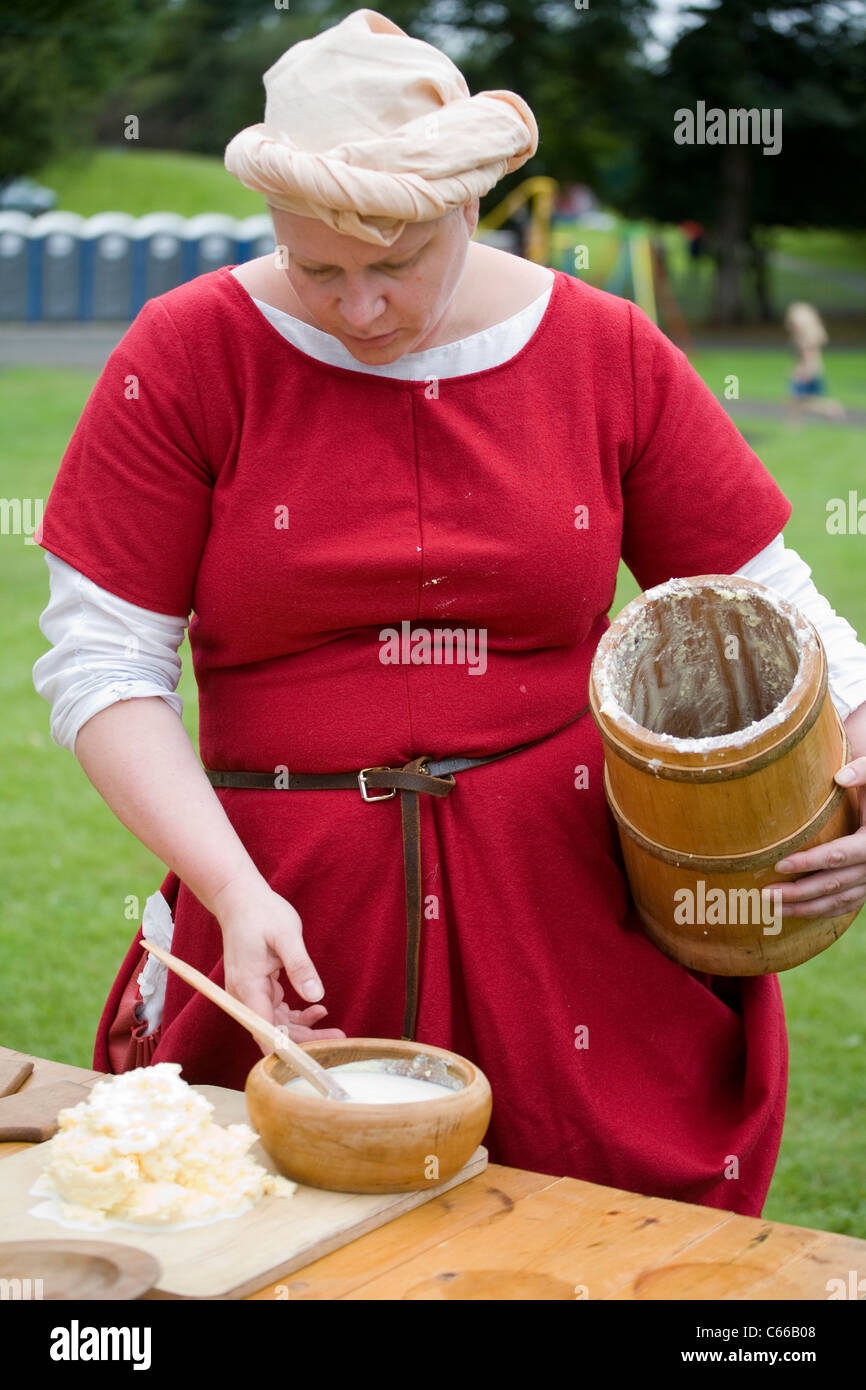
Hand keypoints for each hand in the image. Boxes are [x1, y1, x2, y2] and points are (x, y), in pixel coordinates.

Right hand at [212, 875, 346, 1050]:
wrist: (240, 898)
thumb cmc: (262, 913)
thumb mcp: (287, 936)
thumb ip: (300, 966)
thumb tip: (315, 996)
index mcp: (248, 987)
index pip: (264, 1031)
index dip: (289, 1048)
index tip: (315, 1055)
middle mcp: (244, 995)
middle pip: (272, 1032)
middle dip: (304, 1040)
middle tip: (338, 1040)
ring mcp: (249, 992)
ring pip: (275, 1024)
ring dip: (302, 1030)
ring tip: (334, 1030)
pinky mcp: (257, 987)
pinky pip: (275, 1011)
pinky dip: (295, 1015)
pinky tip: (317, 1011)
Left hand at [761, 750, 865, 921]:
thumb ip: (863, 772)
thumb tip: (839, 777)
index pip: (838, 856)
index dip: (809, 862)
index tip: (778, 864)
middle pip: (833, 885)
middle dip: (798, 892)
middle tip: (765, 895)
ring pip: (839, 902)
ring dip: (806, 908)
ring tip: (773, 908)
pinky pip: (846, 905)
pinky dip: (822, 911)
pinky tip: (797, 911)